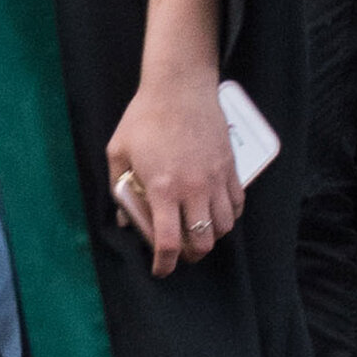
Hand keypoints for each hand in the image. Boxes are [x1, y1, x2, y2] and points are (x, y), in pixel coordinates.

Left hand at [106, 55, 243, 276]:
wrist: (180, 87)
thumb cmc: (145, 117)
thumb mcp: (118, 152)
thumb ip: (119, 189)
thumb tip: (126, 219)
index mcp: (162, 188)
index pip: (169, 242)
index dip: (165, 264)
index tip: (161, 269)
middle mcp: (193, 188)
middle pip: (203, 241)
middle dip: (191, 254)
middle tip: (180, 252)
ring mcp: (216, 178)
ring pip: (224, 226)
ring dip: (211, 235)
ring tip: (199, 231)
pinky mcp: (230, 167)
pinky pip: (237, 203)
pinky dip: (229, 215)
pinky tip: (217, 212)